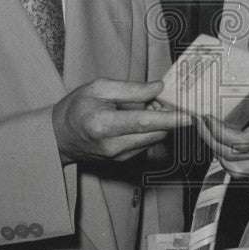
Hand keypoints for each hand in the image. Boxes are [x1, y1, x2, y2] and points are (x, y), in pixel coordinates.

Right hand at [52, 79, 190, 164]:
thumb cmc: (77, 107)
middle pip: (154, 132)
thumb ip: (131, 89)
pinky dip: (149, 131)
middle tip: (158, 98)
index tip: (189, 116)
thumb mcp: (99, 88)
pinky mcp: (123, 161)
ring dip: (158, 123)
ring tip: (143, 107)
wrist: (59, 136)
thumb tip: (158, 88)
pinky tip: (136, 120)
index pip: (143, 122)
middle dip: (166, 115)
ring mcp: (119, 157)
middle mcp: (113, 146)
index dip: (169, 119)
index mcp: (103, 124)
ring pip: (154, 139)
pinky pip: (146, 144)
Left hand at [196, 40, 248, 175]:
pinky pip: (245, 170)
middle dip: (209, 139)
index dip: (216, 131)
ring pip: (236, 168)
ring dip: (218, 154)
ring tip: (209, 133)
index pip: (238, 140)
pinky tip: (224, 145)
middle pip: (230, 156)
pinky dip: (230, 162)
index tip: (205, 115)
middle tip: (199, 119)